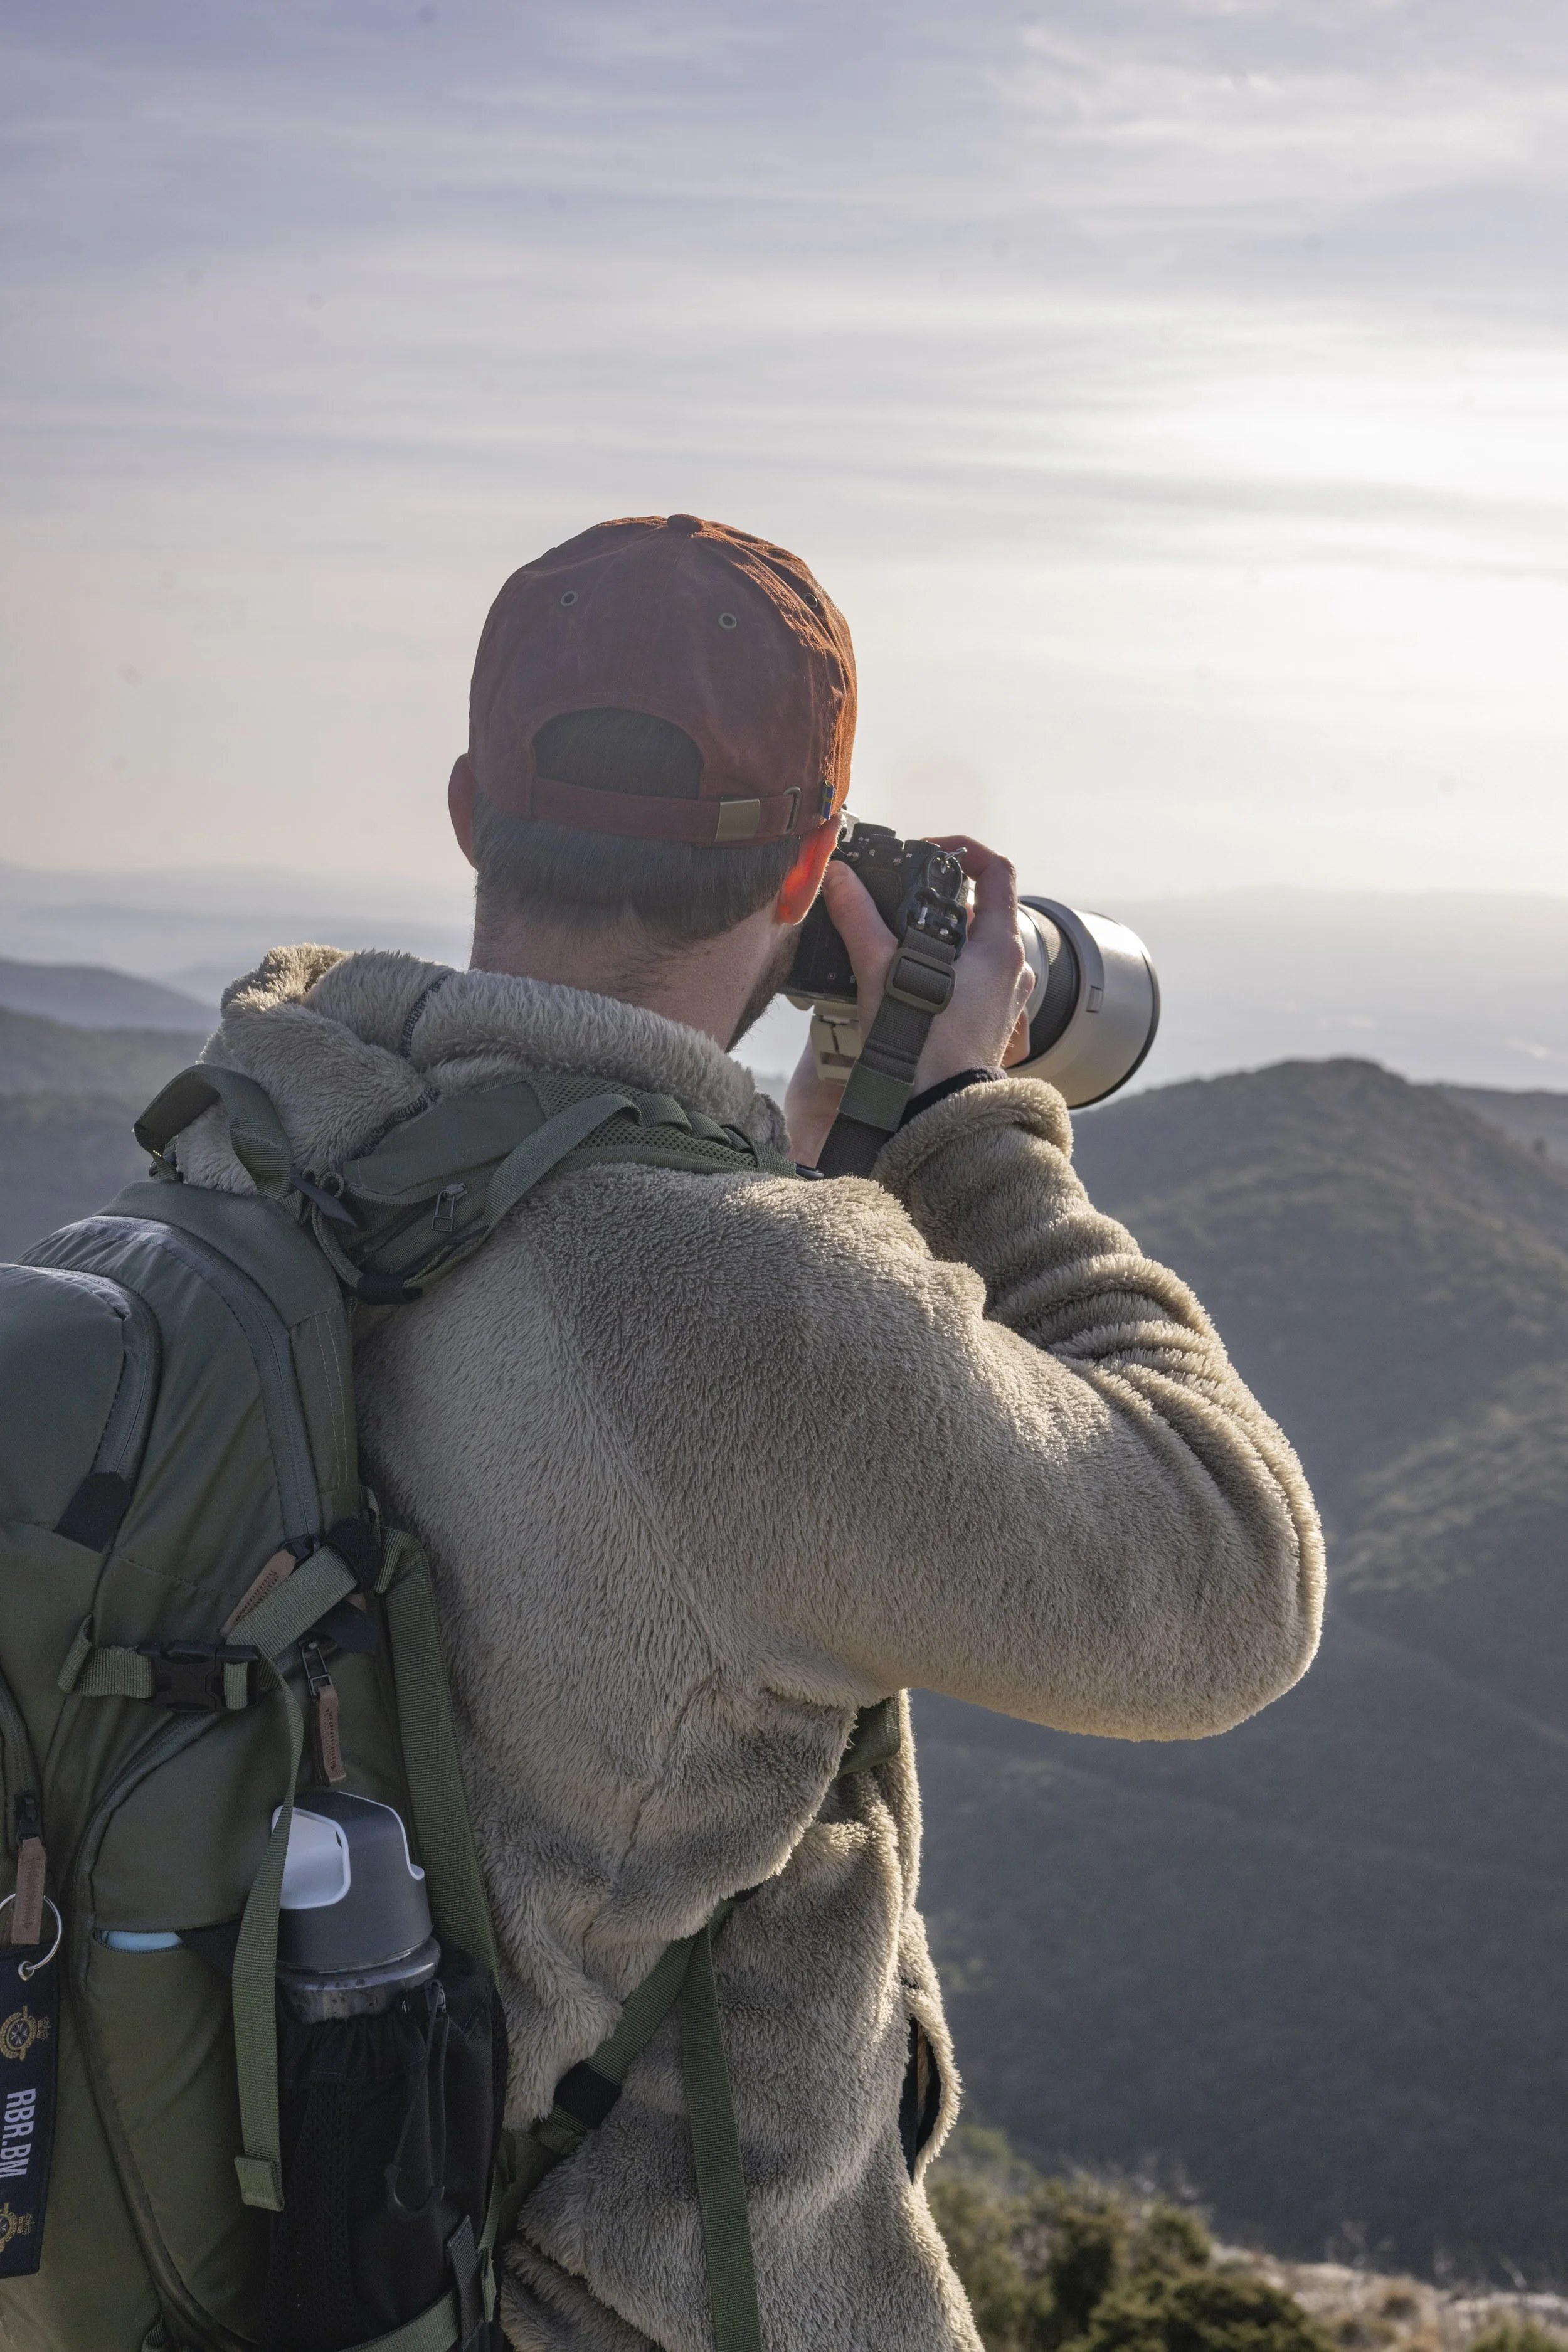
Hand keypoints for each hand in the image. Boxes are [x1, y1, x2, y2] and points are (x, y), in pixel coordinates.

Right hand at [784, 837, 1031, 1162]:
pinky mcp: (993, 1022)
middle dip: (940, 901)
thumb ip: (859, 919)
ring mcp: (1007, 997)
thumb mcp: (882, 972)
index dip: (964, 849)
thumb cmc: (923, 1047)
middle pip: (982, 910)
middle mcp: (1013, 968)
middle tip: (901, 902)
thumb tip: (839, 877)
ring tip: (900, 946)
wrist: (939, 1112)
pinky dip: (947, 971)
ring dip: (941, 939)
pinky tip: (912, 984)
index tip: (929, 851)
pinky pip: (974, 980)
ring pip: (977, 948)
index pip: (997, 870)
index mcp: (1000, 945)